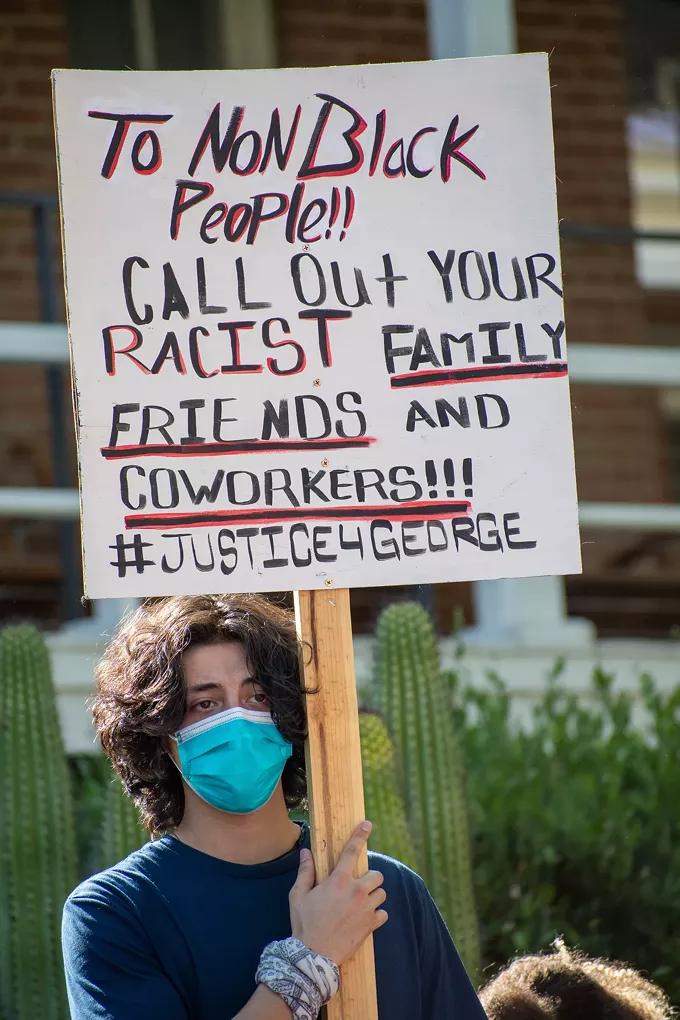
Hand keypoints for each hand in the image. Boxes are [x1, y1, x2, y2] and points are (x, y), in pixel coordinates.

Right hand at [288, 821, 387, 965]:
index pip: (352, 851)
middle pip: (377, 874)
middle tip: (359, 886)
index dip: (360, 835)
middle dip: (370, 878)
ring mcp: (366, 908)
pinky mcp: (371, 925)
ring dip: (373, 896)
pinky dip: (377, 915)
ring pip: (382, 893)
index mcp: (339, 880)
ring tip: (360, 903)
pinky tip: (365, 919)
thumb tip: (306, 852)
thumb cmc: (304, 924)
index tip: (367, 824)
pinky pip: (383, 913)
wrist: (313, 955)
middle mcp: (356, 891)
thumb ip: (305, 872)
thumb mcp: (298, 896)